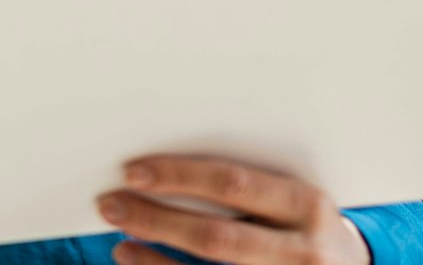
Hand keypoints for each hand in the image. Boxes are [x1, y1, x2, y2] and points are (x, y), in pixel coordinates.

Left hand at [97, 155, 371, 264]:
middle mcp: (302, 252)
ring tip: (120, 240)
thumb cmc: (311, 226)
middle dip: (156, 219)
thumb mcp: (298, 201)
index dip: (179, 177)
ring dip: (154, 260)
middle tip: (111, 203)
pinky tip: (138, 263)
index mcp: (308, 206)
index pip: (234, 185)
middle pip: (216, 239)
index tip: (134, 170)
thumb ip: (251, 185)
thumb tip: (168, 168)